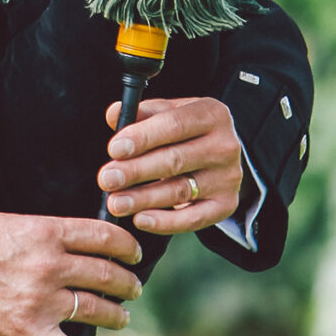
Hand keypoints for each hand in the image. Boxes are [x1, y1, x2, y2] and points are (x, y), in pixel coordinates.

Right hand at [0, 212, 142, 335]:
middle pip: (106, 274)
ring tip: (120, 316)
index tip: (133, 253)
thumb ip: (48, 232)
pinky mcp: (30, 334)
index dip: (126, 246)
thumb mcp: (12, 223)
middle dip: (126, 282)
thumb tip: (78, 238)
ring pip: (96, 310)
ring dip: (116, 315)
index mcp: (47, 233)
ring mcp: (41, 302)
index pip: (103, 237)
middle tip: (132, 287)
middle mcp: (49, 267)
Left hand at [99, 95, 244, 234]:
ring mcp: (228, 177)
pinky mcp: (226, 205)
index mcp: (212, 114)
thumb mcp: (168, 113)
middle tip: (107, 179)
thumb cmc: (186, 131)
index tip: (114, 149)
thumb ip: (141, 113)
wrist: (220, 156)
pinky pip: (193, 219)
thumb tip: (114, 115)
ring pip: (180, 191)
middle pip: (175, 160)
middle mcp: (226, 145)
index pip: (174, 125)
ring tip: (116, 203)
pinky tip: (140, 219)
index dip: (143, 137)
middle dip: (136, 171)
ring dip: (143, 199)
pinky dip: (165, 222)